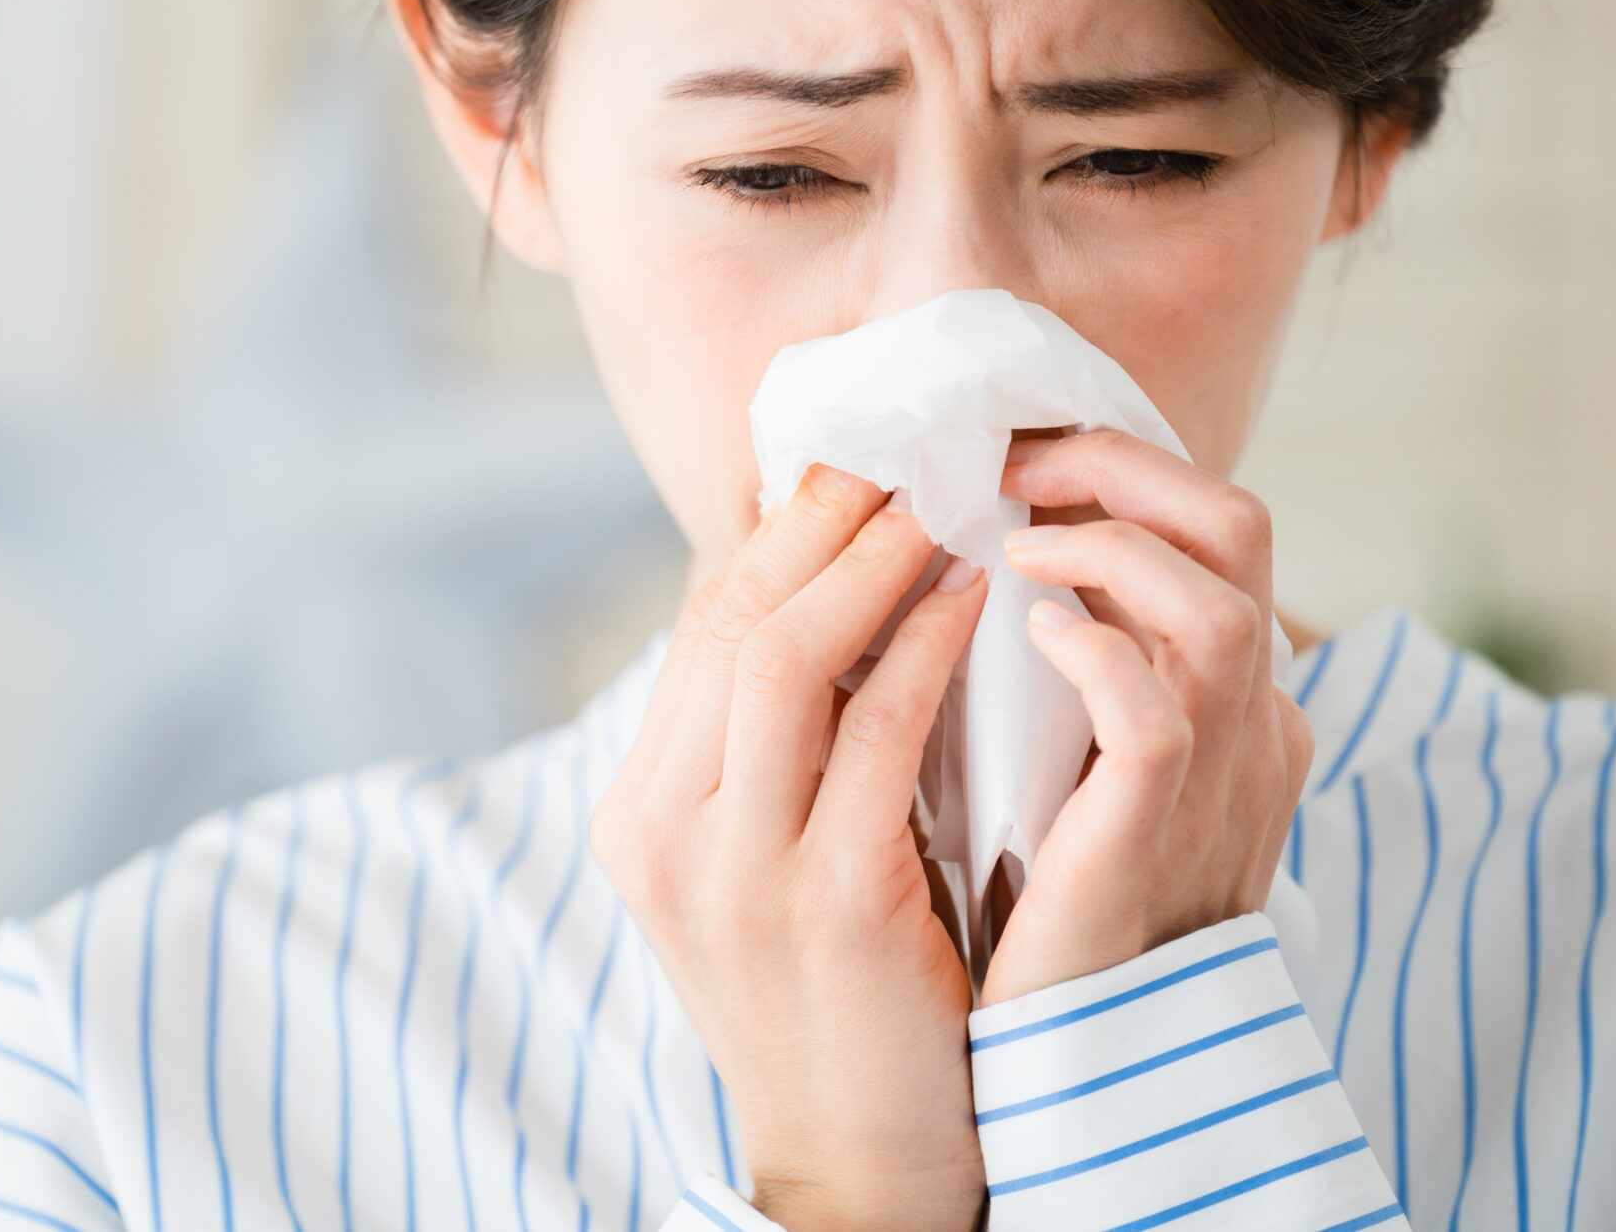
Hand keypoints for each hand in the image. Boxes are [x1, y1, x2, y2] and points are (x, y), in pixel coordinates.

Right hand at [591, 465, 990, 1231]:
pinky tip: (975, 603)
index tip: (849, 469)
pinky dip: (926, 649)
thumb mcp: (761, 862)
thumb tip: (831, 594)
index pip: (698, 630)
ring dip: (873, 564)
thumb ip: (774, 746)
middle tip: (900, 455)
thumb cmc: (832, 994)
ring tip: (942, 507)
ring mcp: (739, 873)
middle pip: (730, 623)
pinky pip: (879, 736)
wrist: (857, 1164)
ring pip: (787, 660)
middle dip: (819, 523)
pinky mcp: (831, 907)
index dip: (776, 534)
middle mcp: (666, 835)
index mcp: (640, 816)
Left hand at [980, 429, 1313, 1006]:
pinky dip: (1093, 650)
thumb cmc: (1050, 899)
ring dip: (1102, 545)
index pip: (1215, 526)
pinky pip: (1159, 709)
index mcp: (1229, 695)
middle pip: (1239, 527)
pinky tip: (1026, 637)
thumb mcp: (1070, 756)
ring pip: (1218, 601)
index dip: (1122, 464)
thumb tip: (968, 554)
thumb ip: (1060, 665)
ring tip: (1011, 546)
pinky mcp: (1157, 832)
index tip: (1016, 450)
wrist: (1078, 1055)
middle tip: (1012, 462)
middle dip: (1120, 463)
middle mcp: (1247, 720)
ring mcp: (1216, 775)